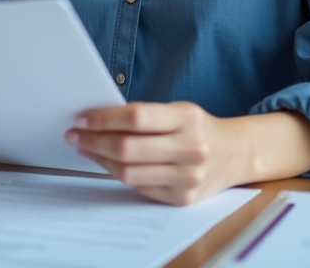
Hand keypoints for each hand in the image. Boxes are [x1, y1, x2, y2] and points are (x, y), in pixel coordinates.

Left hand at [66, 102, 245, 205]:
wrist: (235, 154)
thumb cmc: (197, 128)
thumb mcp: (179, 110)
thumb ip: (145, 115)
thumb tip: (97, 120)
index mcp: (188, 118)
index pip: (136, 117)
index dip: (103, 118)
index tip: (81, 118)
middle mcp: (190, 148)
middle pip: (128, 147)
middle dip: (94, 140)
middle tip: (74, 135)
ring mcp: (188, 176)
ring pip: (129, 172)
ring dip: (100, 159)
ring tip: (86, 148)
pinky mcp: (183, 198)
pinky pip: (139, 187)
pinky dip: (118, 174)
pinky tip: (107, 163)